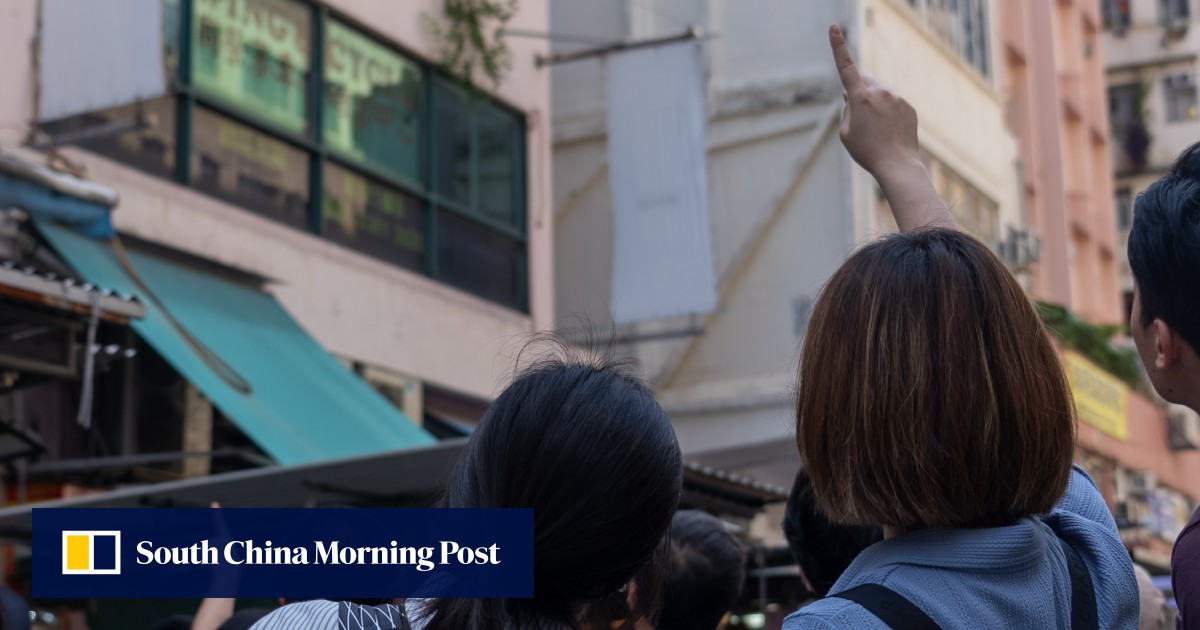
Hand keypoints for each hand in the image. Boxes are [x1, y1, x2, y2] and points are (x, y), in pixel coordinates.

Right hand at [829, 25, 921, 177]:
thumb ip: (847, 109)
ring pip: (880, 94)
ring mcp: (896, 99)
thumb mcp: (846, 133)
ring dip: (875, 104)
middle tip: (858, 112)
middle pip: (865, 80)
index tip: (834, 28)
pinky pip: (893, 104)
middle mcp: (880, 93)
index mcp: (860, 98)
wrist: (898, 165)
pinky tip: (889, 132)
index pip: (846, 67)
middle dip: (859, 88)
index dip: (838, 47)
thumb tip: (850, 94)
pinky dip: (888, 113)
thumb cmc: (867, 151)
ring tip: (876, 130)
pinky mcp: (908, 107)